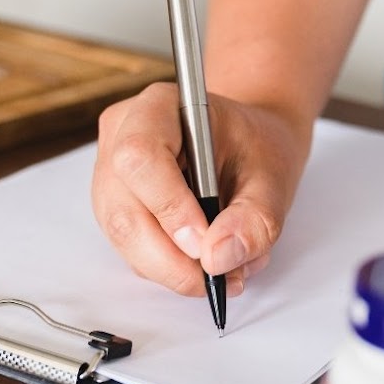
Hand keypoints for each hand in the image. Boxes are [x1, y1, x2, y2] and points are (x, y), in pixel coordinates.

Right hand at [92, 83, 313, 296]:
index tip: (207, 244)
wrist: (247, 146)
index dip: (169, 208)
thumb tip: (217, 258)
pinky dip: (169, 267)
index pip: (140, 157)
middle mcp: (121, 137)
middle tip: (220, 276)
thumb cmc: (255, 148)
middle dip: (170, 258)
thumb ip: (255, 217)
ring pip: (123, 239)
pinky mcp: (114, 208)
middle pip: (122, 210)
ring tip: (224, 268)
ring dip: (172, 268)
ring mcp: (110, 176)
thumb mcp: (273, 177)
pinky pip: (131, 250)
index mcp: (158, 108)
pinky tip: (205, 260)